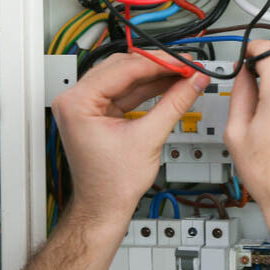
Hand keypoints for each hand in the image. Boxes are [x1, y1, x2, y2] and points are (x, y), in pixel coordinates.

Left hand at [51, 52, 210, 221]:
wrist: (104, 207)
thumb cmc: (112, 185)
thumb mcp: (149, 138)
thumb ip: (175, 104)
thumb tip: (193, 83)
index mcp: (77, 103)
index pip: (123, 69)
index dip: (158, 64)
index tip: (183, 62)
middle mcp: (76, 100)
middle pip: (121, 68)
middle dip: (157, 67)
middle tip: (185, 66)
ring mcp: (85, 107)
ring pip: (125, 79)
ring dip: (154, 77)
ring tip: (182, 75)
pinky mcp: (97, 114)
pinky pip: (124, 93)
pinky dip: (147, 90)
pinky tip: (168, 86)